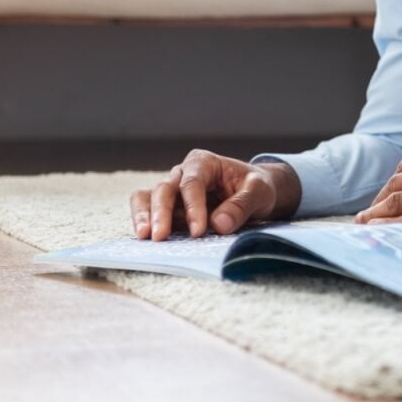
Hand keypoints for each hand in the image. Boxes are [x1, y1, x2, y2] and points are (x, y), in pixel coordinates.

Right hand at [128, 150, 299, 239]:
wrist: (253, 192)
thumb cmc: (256, 187)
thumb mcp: (259, 192)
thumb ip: (242, 205)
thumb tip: (219, 224)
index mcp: (204, 163)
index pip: (193, 183)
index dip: (193, 207)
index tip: (198, 231)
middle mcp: (183, 173)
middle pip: (165, 188)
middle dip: (161, 212)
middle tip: (160, 236)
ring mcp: (173, 190)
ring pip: (148, 196)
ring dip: (144, 215)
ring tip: (144, 236)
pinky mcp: (168, 207)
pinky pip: (147, 209)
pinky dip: (143, 220)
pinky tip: (144, 238)